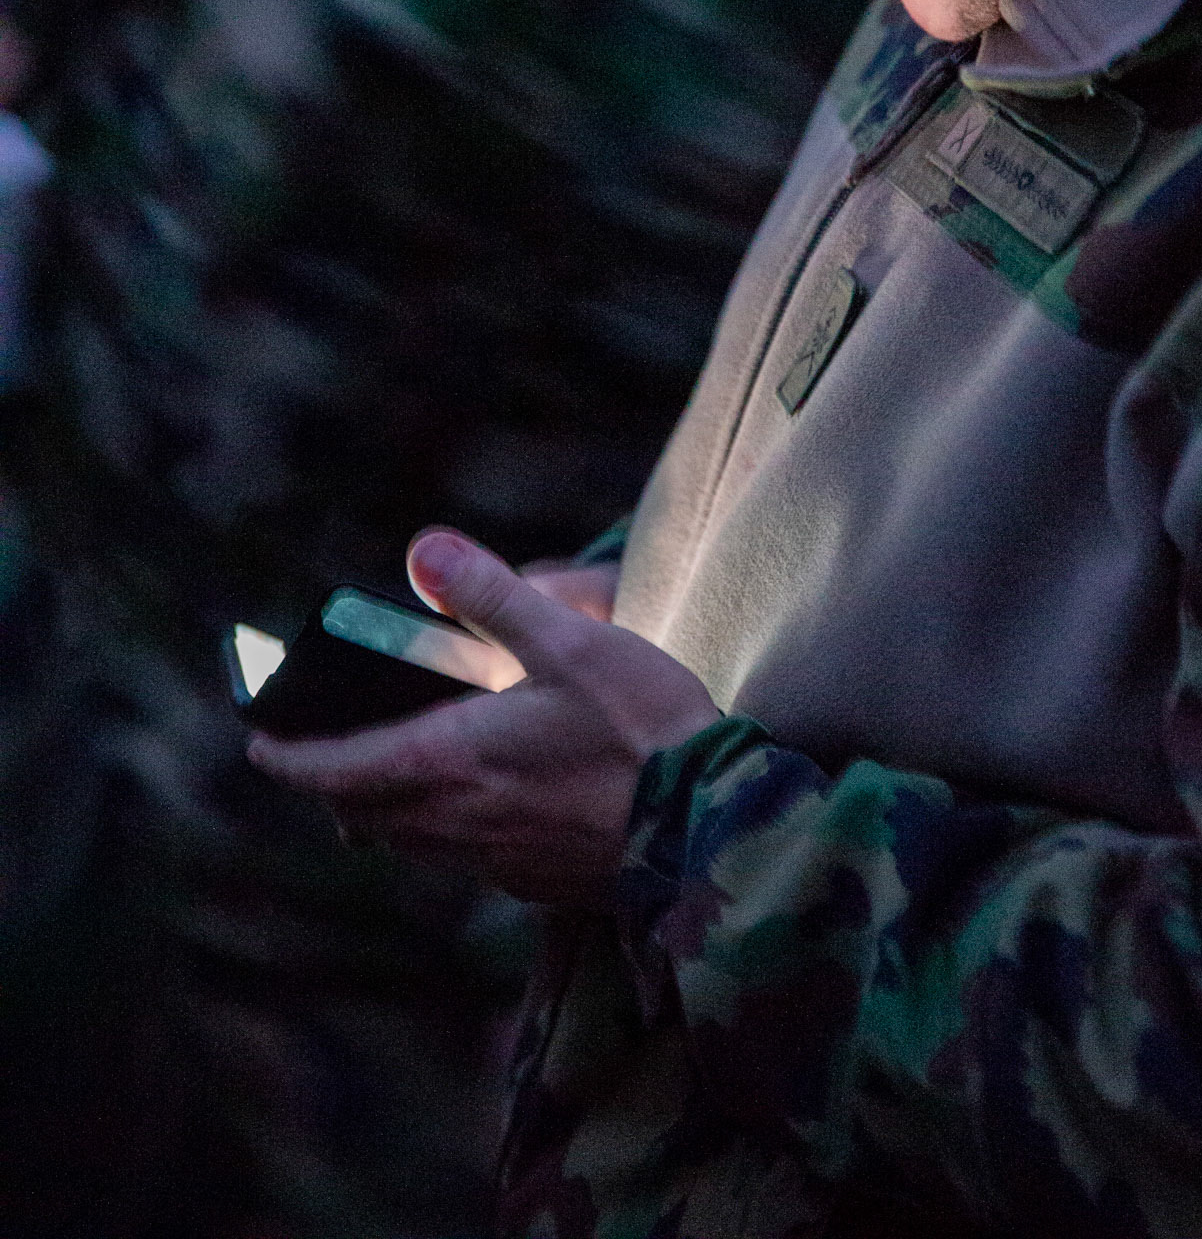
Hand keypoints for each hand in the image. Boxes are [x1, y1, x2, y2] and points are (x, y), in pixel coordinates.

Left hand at [246, 529, 717, 904]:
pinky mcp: (536, 882)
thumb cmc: (642, 728)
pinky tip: (485, 798)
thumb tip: (422, 549)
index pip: (336, 770)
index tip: (259, 746)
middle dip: (334, 782)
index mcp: (449, 761)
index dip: (290, 758)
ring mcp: (497, 861)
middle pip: (364, 812)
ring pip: (412, 842)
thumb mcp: (569, 640)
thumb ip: (491, 594)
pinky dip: (446, 829)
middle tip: (322, 752)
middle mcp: (458, 823)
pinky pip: (464, 858)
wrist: (713, 827)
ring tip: (395, 771)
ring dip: (387, 808)